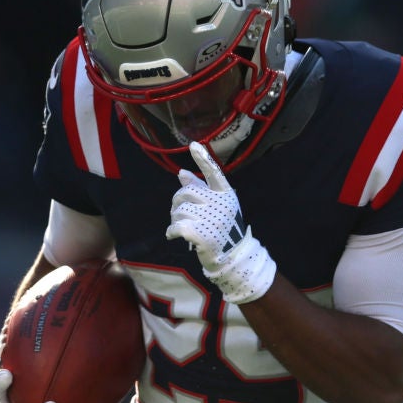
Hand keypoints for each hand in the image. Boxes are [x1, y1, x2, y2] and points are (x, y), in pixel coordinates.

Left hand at [166, 141, 276, 303]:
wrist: (231, 257)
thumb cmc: (221, 228)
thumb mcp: (216, 207)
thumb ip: (200, 189)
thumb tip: (181, 172)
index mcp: (225, 194)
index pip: (213, 172)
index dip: (203, 159)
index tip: (194, 145)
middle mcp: (220, 204)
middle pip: (185, 191)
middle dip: (177, 202)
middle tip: (180, 214)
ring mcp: (212, 219)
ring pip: (178, 210)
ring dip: (175, 220)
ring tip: (183, 228)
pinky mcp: (202, 234)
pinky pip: (175, 226)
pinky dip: (171, 232)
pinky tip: (173, 236)